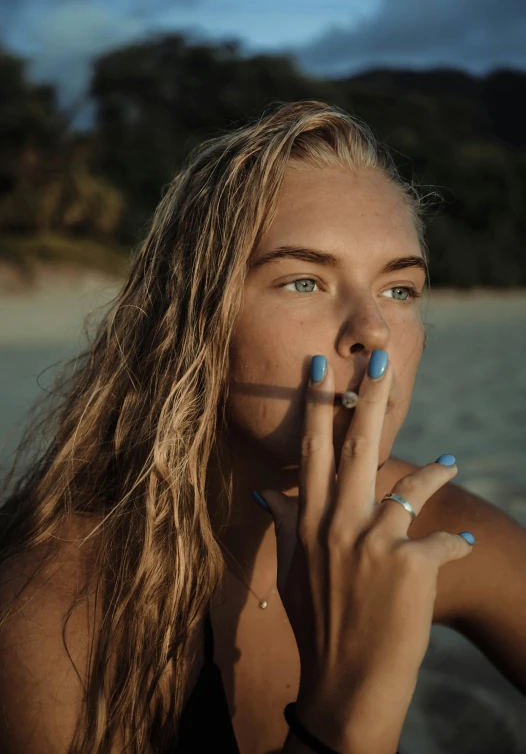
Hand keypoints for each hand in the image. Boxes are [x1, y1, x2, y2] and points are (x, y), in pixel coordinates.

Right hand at [257, 351, 473, 750]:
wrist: (346, 686)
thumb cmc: (316, 626)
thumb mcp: (289, 573)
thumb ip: (281, 525)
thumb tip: (263, 492)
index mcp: (309, 522)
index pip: (311, 452)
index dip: (316, 407)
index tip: (321, 369)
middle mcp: (339, 523)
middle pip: (357, 448)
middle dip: (371, 399)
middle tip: (382, 359)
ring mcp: (374, 542)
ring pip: (412, 486)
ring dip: (436, 471)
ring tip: (450, 461)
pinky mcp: (410, 565)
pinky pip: (441, 538)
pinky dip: (454, 539)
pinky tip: (463, 541)